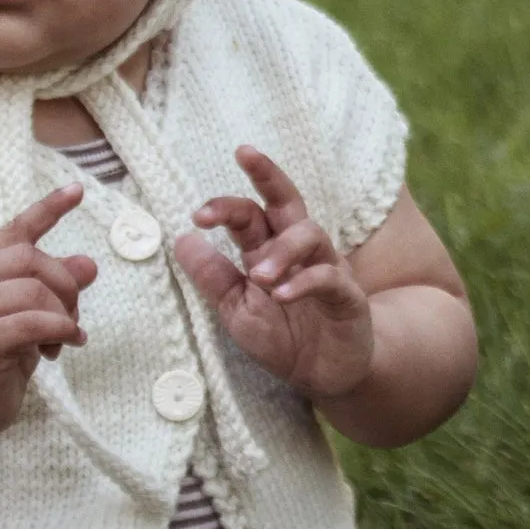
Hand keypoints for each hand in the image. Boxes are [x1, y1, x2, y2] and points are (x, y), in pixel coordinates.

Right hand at [0, 184, 95, 439]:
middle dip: (65, 286)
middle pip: (33, 259)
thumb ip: (51, 289)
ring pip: (36, 291)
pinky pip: (35, 322)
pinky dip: (61, 332)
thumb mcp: (26, 317)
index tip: (78, 190)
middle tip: (73, 318)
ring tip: (62, 340)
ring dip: (63, 316)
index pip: (14, 230)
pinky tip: (64, 346)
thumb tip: (88, 264)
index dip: (47, 209)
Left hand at [175, 145, 373, 400]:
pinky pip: (330, 278)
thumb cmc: (285, 338)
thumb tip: (181, 238)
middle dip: (268, 175)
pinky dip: (305, 282)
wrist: (327, 375)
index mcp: (269, 251)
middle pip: (287, 201)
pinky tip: (282, 294)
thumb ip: (213, 277)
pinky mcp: (347, 296)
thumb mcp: (236, 310)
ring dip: (281, 249)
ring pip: (310, 234)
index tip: (197, 215)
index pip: (250, 215)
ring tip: (258, 275)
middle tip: (245, 154)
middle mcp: (299, 252)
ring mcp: (327, 269)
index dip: (226, 207)